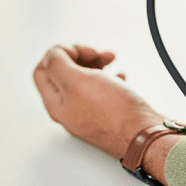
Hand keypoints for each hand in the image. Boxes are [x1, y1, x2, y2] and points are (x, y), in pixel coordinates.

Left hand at [33, 45, 163, 159]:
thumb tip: (52, 54)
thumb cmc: (114, 114)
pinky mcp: (108, 114)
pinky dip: (110, 77)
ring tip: (110, 59)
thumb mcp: (77, 81)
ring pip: (85, 80)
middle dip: (79, 56)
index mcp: (56, 103)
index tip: (76, 51)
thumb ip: (57, 64)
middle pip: (64, 74)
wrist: (144, 134)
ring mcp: (89, 113)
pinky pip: (103, 90)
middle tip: (95, 53)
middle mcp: (70, 110)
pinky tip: (120, 77)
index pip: (42, 71)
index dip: (57, 55)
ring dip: (95, 64)